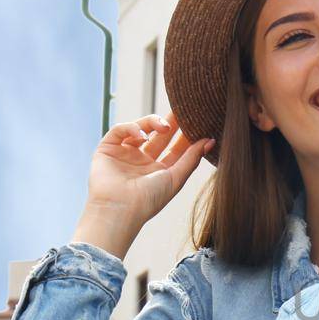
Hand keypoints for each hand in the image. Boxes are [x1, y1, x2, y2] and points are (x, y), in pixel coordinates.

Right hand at [73, 114, 213, 257]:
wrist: (119, 209)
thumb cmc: (148, 199)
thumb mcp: (175, 178)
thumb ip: (192, 158)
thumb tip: (211, 140)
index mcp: (158, 171)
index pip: (175, 148)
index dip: (186, 136)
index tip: (198, 124)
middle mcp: (142, 161)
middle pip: (158, 135)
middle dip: (171, 123)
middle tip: (183, 110)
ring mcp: (124, 154)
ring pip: (140, 128)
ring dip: (153, 123)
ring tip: (165, 126)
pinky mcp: (107, 148)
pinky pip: (120, 130)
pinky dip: (131, 128)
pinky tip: (142, 135)